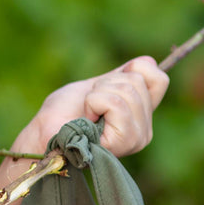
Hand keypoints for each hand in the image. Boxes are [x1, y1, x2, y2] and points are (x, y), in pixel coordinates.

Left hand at [14, 56, 169, 157]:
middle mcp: (144, 131)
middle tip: (89, 105)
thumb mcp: (98, 87)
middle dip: (105, 84)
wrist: (44, 132)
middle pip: (137, 82)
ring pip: (127, 91)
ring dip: (97, 95)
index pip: (159, 79)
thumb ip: (123, 77)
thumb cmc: (64, 112)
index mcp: (142, 117)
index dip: (132, 72)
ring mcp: (136, 139)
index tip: (106, 86)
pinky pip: (115, 103)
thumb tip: (148, 61)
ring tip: (87, 114)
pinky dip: (94, 102)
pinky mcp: (123, 142)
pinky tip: (86, 120)